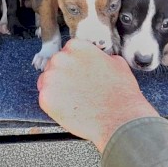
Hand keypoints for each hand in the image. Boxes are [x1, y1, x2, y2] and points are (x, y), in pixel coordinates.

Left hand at [37, 39, 158, 152]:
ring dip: (57, 89)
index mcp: (77, 47)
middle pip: (55, 65)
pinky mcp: (46, 98)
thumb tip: (97, 59)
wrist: (120, 119)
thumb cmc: (121, 94)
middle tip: (76, 88)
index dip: (74, 64)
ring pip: (47, 81)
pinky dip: (54, 105)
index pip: (68, 51)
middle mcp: (61, 59)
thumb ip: (100, 56)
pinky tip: (68, 108)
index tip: (78, 73)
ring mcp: (51, 78)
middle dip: (63, 76)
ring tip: (73, 100)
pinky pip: (45, 99)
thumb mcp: (117, 63)